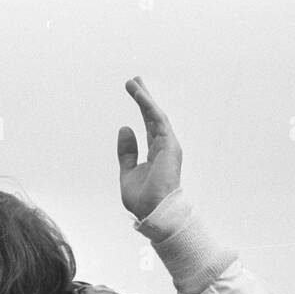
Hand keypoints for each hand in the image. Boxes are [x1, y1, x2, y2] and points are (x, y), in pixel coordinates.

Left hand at [117, 76, 182, 219]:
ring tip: (133, 81)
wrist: (154, 213)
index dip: (142, 109)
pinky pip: (158, 120)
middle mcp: (165, 148)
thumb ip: (126, 152)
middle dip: (145, 97)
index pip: (149, 126)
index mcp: (156, 154)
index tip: (135, 92)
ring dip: (145, 97)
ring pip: (156, 115)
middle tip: (136, 80)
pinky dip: (148, 106)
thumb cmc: (143, 200)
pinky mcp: (169, 145)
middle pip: (154, 117)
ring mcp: (169, 146)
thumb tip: (125, 128)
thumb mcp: (128, 172)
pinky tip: (139, 94)